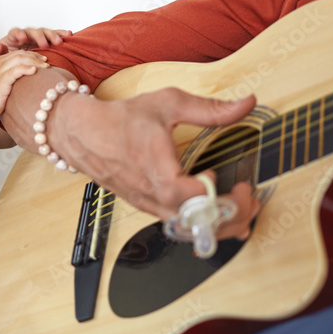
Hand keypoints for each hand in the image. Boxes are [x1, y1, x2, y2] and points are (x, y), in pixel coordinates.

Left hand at [0, 27, 71, 55]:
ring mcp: (36, 37)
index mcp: (13, 37)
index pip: (15, 32)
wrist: (17, 65)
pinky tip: (68, 34)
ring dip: (52, 35)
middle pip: (33, 31)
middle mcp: (26, 34)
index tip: (22, 38)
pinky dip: (60, 33)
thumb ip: (0, 52)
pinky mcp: (46, 40)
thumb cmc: (9, 61)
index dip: (19, 34)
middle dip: (39, 36)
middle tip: (44, 43)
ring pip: (45, 32)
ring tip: (58, 41)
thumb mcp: (2, 58)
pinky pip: (54, 35)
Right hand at [0, 51, 49, 116]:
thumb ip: (9, 76)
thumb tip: (24, 77)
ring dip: (34, 61)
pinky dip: (25, 69)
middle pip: (20, 54)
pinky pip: (15, 71)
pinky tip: (34, 71)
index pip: (17, 53)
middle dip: (35, 56)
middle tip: (46, 61)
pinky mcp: (0, 81)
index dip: (31, 55)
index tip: (42, 59)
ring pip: (19, 59)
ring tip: (45, 66)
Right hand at [48, 88, 258, 235]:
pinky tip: (220, 215)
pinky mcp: (147, 207)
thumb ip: (210, 108)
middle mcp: (151, 194)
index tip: (227, 176)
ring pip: (189, 230)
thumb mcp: (168, 103)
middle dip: (232, 216)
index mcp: (156, 169)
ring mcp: (148, 204)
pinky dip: (203, 224)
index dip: (216, 193)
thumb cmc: (121, 119)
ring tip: (243, 209)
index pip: (191, 196)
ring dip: (220, 224)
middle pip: (197, 222)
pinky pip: (179, 225)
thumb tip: (246, 104)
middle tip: (250, 199)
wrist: (81, 133)